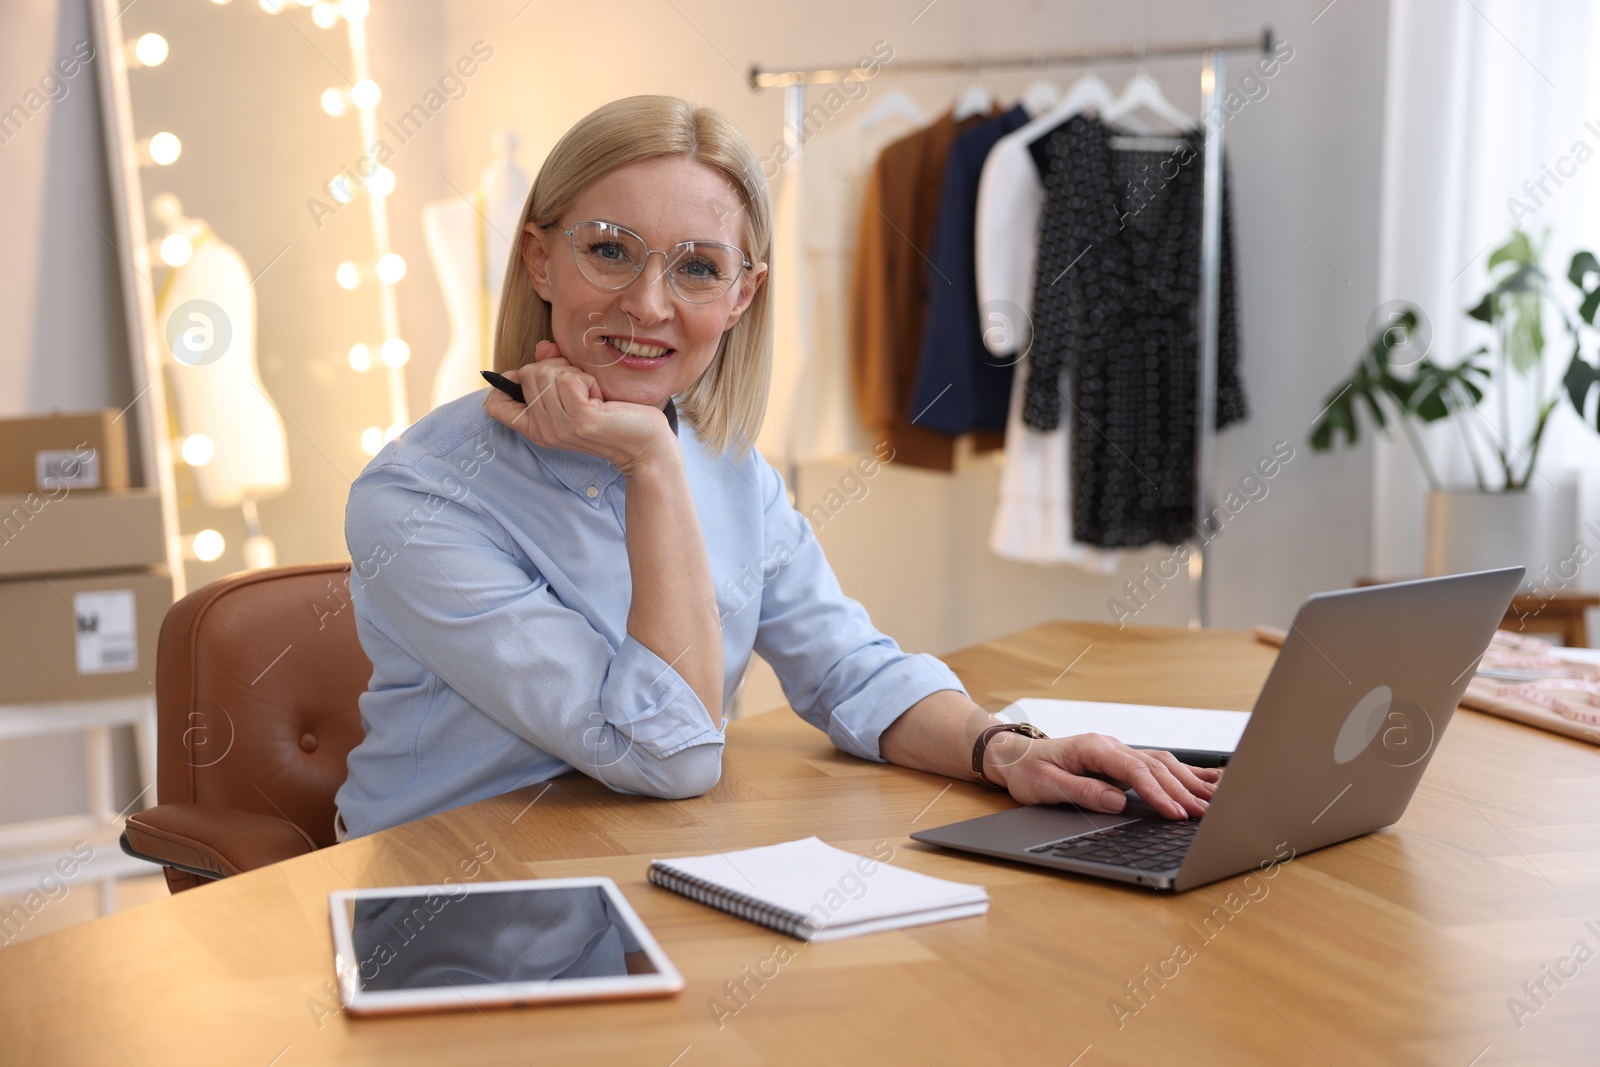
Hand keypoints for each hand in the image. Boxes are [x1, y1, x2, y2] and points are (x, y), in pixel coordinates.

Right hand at [484, 341, 673, 474]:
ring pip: (547, 372)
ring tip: (592, 394)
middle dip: (556, 368)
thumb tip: (542, 347)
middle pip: (527, 373)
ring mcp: (559, 426)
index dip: (507, 382)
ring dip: (574, 373)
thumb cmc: (614, 417)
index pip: (495, 405)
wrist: (645, 445)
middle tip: (581, 388)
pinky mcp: (579, 419)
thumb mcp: (577, 393)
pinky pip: (569, 379)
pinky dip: (587, 379)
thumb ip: (554, 369)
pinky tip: (600, 397)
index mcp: (536, 428)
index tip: (534, 379)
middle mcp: (542, 430)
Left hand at [983, 731, 1221, 818]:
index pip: (1133, 770)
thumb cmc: (1028, 771)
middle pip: (1154, 767)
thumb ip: (1083, 791)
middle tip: (1204, 814)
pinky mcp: (1121, 760)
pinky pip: (1157, 763)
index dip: (1156, 792)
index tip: (1173, 812)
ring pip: (1162, 763)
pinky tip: (1207, 778)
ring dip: (1188, 782)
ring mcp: (1117, 751)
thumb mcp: (1047, 785)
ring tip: (1214, 801)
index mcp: (1092, 748)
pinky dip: (1184, 771)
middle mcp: (1109, 745)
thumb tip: (1117, 801)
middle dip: (1181, 791)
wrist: (1016, 757)